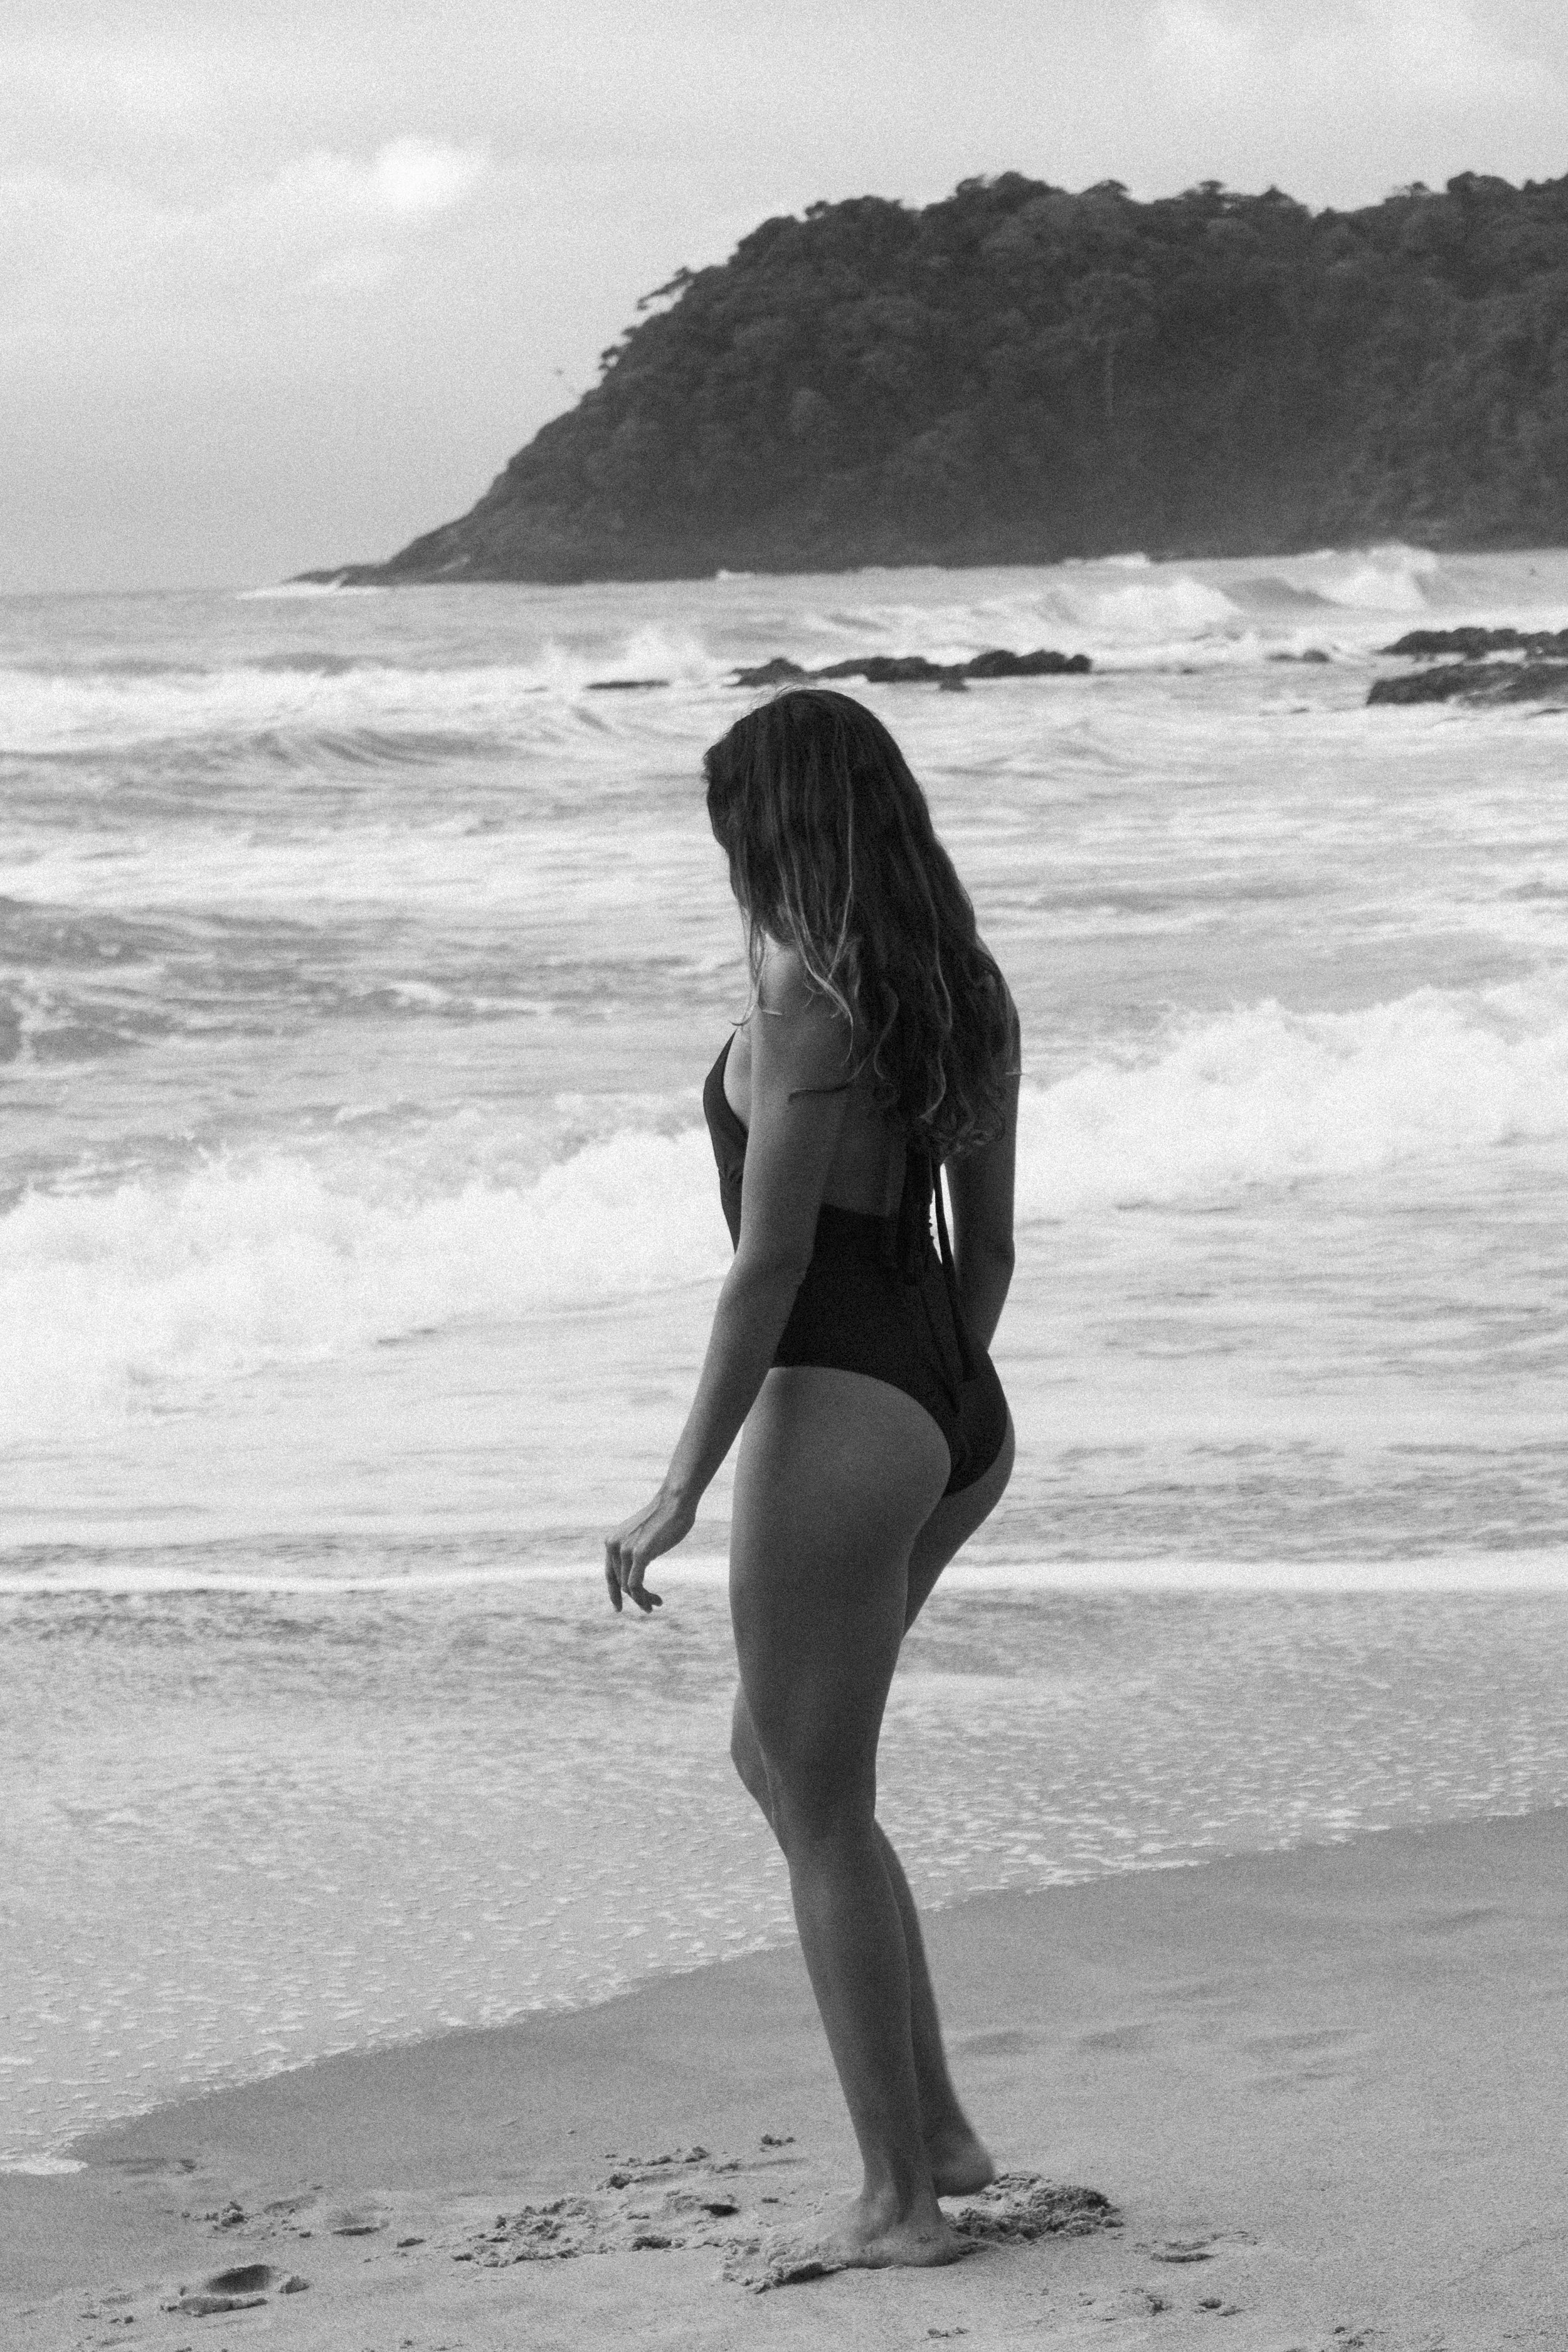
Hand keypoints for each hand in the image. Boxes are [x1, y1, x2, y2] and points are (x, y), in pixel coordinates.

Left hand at [603, 1484, 693, 1612]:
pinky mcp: (639, 1554)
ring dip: (643, 1600)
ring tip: (657, 1603)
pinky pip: (636, 1585)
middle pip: (621, 1583)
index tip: (618, 1608)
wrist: (675, 1502)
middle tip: (653, 1605)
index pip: (610, 1575)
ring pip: (628, 1588)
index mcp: (612, 1541)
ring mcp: (626, 1550)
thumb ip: (634, 1551)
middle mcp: (614, 1546)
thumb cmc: (665, 1518)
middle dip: (637, 1597)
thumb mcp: (642, 1536)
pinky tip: (654, 1602)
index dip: (613, 1593)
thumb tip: (635, 1573)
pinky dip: (643, 1598)